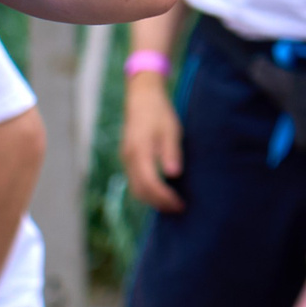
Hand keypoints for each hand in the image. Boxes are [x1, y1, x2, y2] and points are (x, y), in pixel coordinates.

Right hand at [120, 73, 184, 213]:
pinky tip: (161, 192)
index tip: (179, 204)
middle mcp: (129, 158)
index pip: (150, 183)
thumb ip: (171, 152)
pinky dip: (146, 190)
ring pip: (135, 187)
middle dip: (158, 203)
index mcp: (140, 151)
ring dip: (151, 199)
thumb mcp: (171, 130)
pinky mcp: (128, 157)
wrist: (142, 98)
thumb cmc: (159, 113)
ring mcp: (126, 158)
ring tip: (171, 204)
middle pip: (140, 190)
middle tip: (178, 208)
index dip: (164, 197)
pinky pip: (134, 180)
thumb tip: (173, 175)